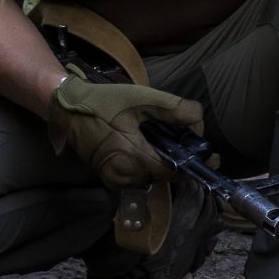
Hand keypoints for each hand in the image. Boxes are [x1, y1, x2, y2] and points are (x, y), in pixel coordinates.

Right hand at [46, 73, 204, 188]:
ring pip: (151, 176)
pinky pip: (137, 174)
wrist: (67, 108)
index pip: (172, 173)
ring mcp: (114, 179)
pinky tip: (151, 144)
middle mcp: (124, 176)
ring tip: (169, 140)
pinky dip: (148, 163)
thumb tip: (199, 122)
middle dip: (179, 160)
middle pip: (164, 175)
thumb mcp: (142, 99)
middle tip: (189, 140)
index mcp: (133, 158)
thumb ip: (174, 110)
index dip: (194, 166)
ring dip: (164, 161)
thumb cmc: (104, 103)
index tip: (211, 157)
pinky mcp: (109, 176)